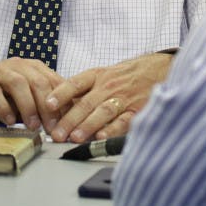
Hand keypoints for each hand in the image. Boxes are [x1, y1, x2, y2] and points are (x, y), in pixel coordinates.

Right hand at [0, 58, 66, 130]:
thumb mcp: (24, 98)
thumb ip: (41, 104)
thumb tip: (66, 121)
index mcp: (32, 68)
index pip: (54, 81)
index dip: (64, 102)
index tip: (69, 123)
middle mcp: (16, 66)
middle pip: (39, 81)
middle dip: (48, 106)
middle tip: (53, 128)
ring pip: (18, 83)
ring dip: (28, 106)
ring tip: (33, 126)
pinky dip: (3, 107)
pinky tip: (8, 121)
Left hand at [44, 51, 173, 142]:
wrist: (158, 68)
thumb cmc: (125, 75)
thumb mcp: (102, 74)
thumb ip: (83, 90)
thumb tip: (57, 108)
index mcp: (96, 75)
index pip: (75, 83)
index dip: (60, 93)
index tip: (47, 104)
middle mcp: (108, 86)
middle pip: (86, 102)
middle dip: (69, 120)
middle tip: (56, 134)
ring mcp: (122, 98)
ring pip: (102, 112)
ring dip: (87, 125)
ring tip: (74, 137)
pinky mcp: (136, 110)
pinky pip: (123, 121)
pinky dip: (112, 129)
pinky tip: (101, 136)